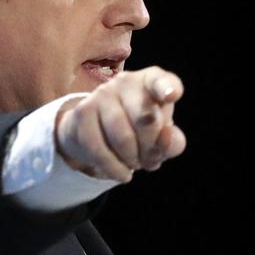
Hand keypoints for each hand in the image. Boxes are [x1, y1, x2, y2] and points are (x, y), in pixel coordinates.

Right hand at [55, 66, 185, 181]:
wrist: (95, 132)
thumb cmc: (138, 131)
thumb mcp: (160, 137)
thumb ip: (172, 142)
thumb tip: (165, 138)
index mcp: (150, 81)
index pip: (160, 81)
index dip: (167, 88)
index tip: (171, 95)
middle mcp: (125, 81)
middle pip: (146, 119)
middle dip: (151, 149)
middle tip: (149, 160)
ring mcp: (101, 94)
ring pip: (122, 137)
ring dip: (132, 160)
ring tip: (134, 165)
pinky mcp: (82, 112)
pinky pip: (99, 149)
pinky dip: (114, 168)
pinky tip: (121, 173)